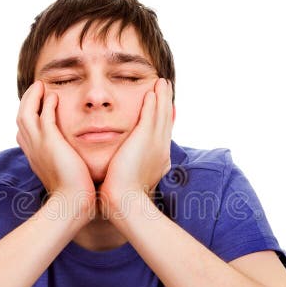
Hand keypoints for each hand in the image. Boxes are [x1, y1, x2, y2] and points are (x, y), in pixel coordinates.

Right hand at [16, 81, 95, 221]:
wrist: (72, 204)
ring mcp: (38, 145)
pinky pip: (43, 115)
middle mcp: (32, 149)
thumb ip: (67, 165)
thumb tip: (77, 165)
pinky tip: (53, 95)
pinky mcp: (50, 142)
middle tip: (37, 89)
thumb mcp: (65, 176)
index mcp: (35, 157)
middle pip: (21, 118)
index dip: (28, 118)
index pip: (24, 132)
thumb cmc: (73, 195)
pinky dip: (46, 103)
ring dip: (33, 97)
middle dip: (27, 102)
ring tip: (41, 86)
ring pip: (26, 113)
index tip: (36, 107)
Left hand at [98, 78, 173, 215]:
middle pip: (165, 121)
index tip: (162, 108)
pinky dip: (153, 102)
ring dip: (161, 97)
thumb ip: (126, 171)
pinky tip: (151, 90)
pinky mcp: (145, 138)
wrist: (125, 203)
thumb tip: (119, 171)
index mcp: (158, 160)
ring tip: (161, 83)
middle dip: (165, 103)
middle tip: (165, 88)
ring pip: (161, 114)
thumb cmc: (122, 198)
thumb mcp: (128, 181)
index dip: (162, 120)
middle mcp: (160, 150)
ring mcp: (155, 143)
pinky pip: (151, 115)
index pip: (161, 135)